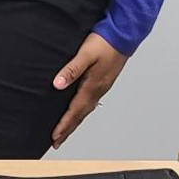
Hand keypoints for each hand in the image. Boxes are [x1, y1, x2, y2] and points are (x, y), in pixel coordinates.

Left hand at [51, 32, 127, 147]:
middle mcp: (98, 90)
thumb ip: (71, 69)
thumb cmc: (104, 43)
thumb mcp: (85, 54)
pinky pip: (89, 102)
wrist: (123, 36)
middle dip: (68, 129)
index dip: (64, 125)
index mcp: (92, 86)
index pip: (75, 111)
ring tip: (64, 131)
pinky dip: (81, 111)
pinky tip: (77, 111)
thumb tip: (57, 85)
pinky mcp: (102, 82)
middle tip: (56, 142)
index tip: (55, 137)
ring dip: (74, 122)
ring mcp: (101, 87)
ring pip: (85, 110)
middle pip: (80, 115)